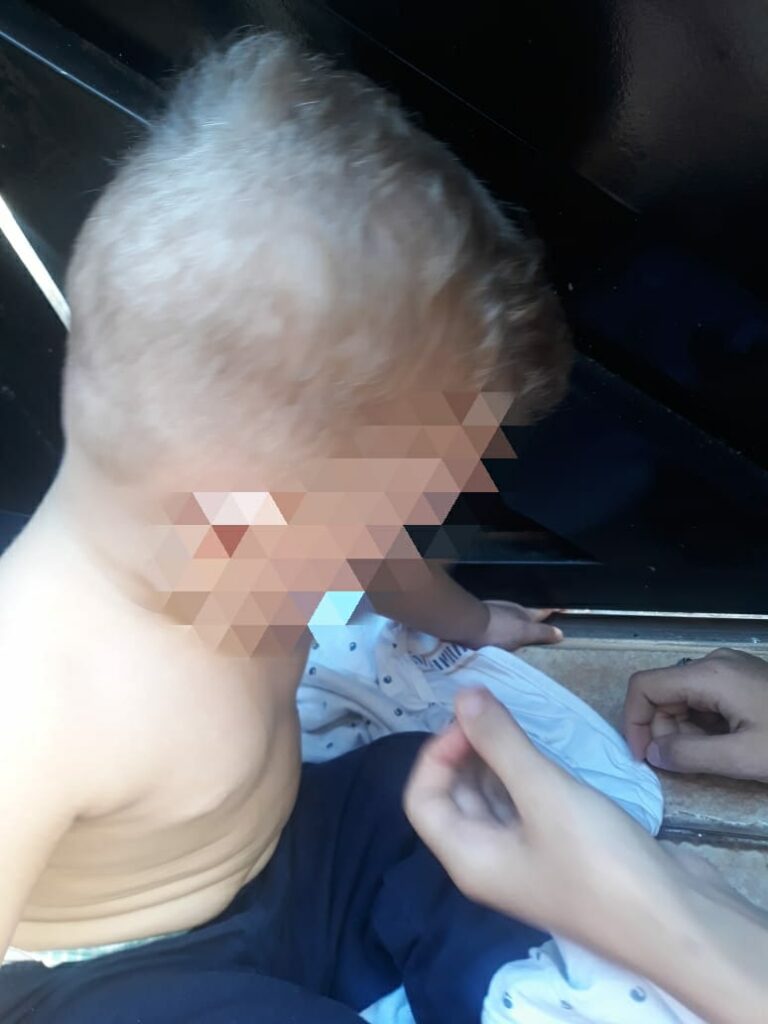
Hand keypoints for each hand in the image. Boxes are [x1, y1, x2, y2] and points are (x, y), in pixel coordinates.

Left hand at [404, 687, 672, 947]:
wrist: (678, 922)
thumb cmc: (600, 861)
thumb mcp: (544, 793)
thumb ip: (500, 741)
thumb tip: (462, 693)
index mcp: (467, 858)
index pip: (423, 800)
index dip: (437, 753)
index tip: (473, 718)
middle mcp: (488, 862)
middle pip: (455, 798)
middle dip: (465, 751)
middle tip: (496, 710)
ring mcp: (525, 861)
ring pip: (492, 801)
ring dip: (496, 761)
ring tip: (517, 723)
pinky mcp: (559, 854)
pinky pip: (525, 808)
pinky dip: (525, 777)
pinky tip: (544, 753)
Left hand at [471, 600, 562, 650]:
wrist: (468, 625)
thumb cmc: (499, 629)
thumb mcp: (524, 632)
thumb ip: (541, 632)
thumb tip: (560, 632)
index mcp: (523, 613)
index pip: (541, 611)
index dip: (552, 610)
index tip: (561, 608)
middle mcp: (510, 610)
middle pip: (525, 612)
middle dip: (533, 616)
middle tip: (541, 621)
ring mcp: (494, 613)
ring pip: (510, 616)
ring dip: (516, 622)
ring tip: (520, 630)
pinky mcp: (481, 619)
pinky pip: (496, 622)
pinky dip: (501, 627)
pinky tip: (498, 634)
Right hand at [624, 649, 767, 780]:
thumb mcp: (742, 758)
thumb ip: (691, 756)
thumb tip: (652, 753)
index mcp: (709, 674)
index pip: (645, 686)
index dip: (634, 721)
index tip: (643, 756)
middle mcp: (714, 663)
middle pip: (664, 694)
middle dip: (664, 731)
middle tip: (687, 763)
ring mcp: (729, 668)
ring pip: (683, 699)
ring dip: (684, 731)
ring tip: (715, 755)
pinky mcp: (741, 678)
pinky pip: (704, 699)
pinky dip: (702, 725)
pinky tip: (726, 743)